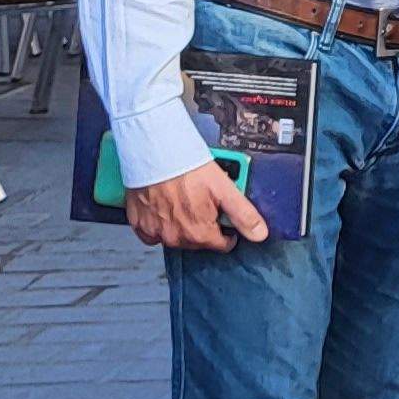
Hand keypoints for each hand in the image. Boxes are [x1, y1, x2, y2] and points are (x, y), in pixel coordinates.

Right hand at [127, 160, 269, 251]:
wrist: (154, 154)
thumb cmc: (187, 168)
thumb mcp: (224, 189)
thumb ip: (243, 215)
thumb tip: (260, 234)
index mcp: (199, 234)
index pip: (221, 244)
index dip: (227, 230)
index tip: (223, 215)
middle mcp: (176, 238)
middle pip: (199, 241)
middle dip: (204, 225)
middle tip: (202, 201)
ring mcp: (155, 232)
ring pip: (176, 237)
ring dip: (183, 225)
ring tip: (184, 200)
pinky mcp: (139, 224)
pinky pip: (152, 233)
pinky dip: (159, 224)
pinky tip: (165, 207)